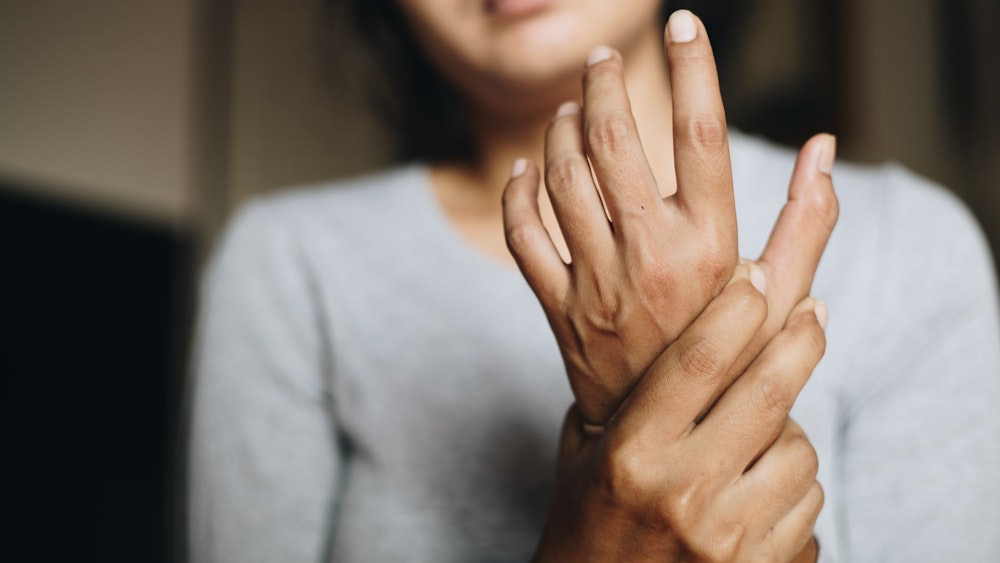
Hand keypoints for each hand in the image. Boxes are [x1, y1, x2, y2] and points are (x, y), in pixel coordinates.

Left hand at [502, 10, 837, 426]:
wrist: (672, 439)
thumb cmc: (733, 360)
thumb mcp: (782, 298)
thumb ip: (807, 221)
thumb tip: (823, 145)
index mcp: (711, 246)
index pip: (700, 133)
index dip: (692, 68)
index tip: (683, 25)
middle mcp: (649, 258)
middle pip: (613, 142)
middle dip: (602, 84)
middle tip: (601, 59)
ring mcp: (596, 283)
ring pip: (561, 179)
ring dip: (560, 130)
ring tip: (572, 108)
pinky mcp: (557, 307)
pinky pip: (521, 234)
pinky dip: (517, 193)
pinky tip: (527, 168)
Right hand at [533, 266, 827, 561]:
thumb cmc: (590, 517)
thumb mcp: (586, 450)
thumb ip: (628, 396)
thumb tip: (691, 324)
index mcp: (631, 453)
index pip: (697, 361)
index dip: (736, 309)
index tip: (757, 278)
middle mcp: (680, 491)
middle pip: (767, 393)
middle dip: (801, 341)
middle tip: (812, 313)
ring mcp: (725, 536)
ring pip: (798, 450)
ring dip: (790, 431)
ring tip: (761, 436)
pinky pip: (809, 505)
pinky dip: (794, 487)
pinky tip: (763, 488)